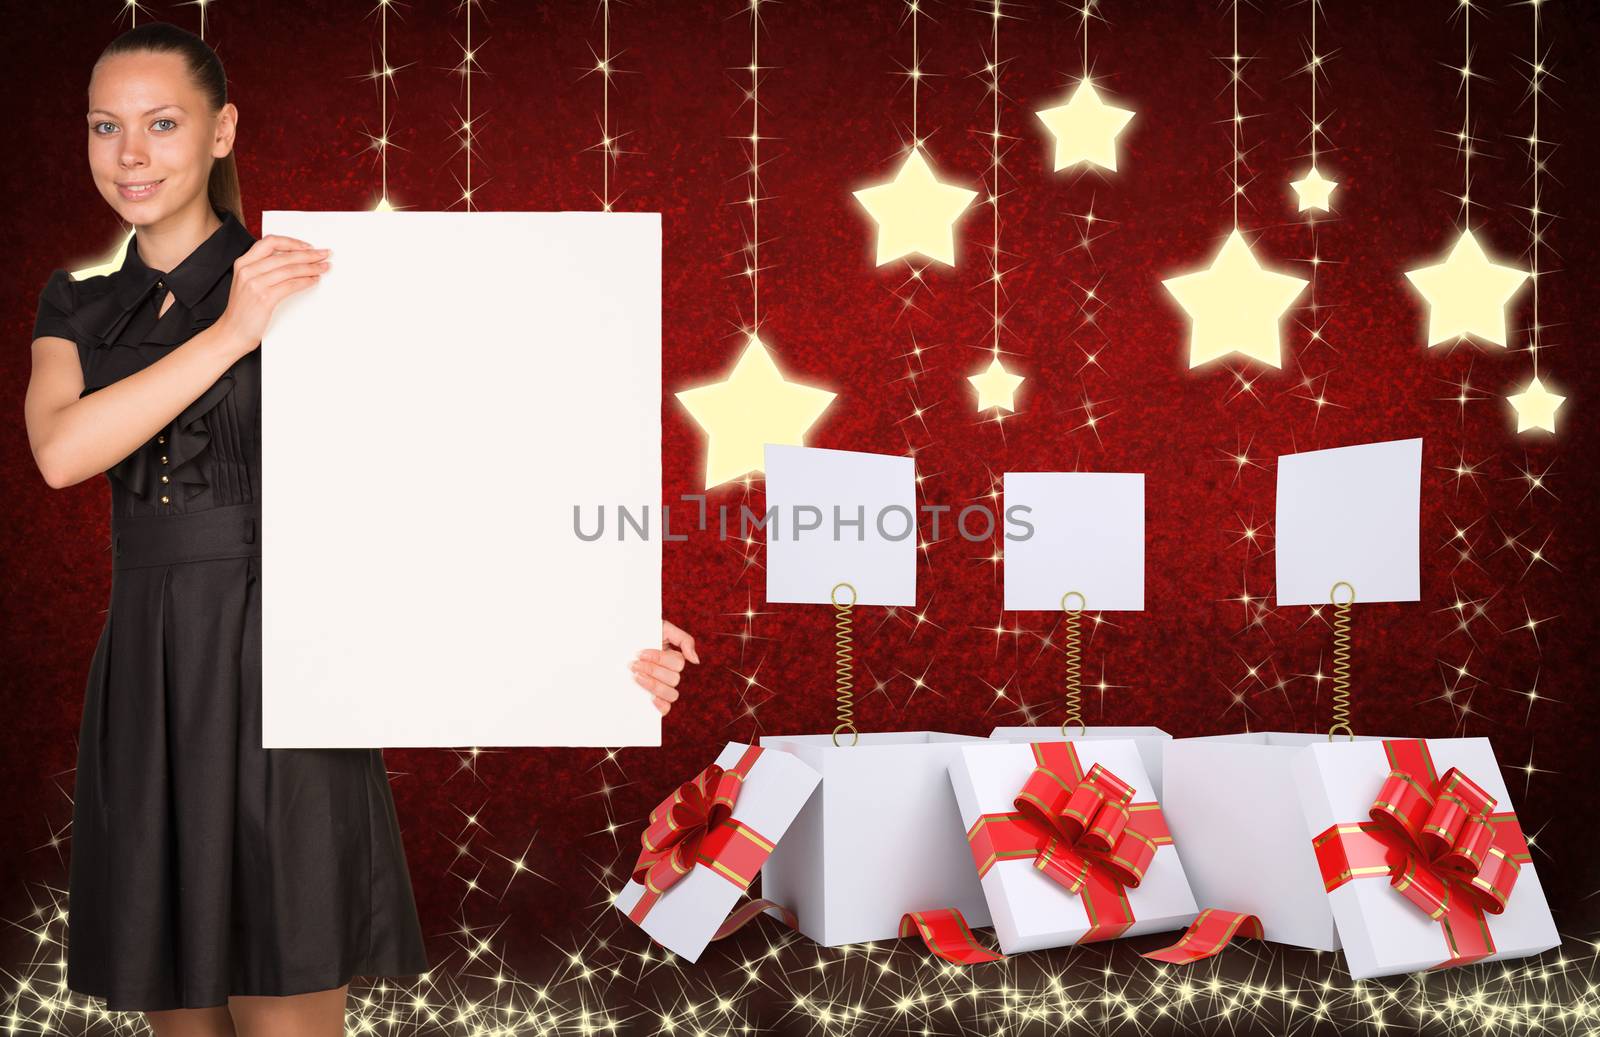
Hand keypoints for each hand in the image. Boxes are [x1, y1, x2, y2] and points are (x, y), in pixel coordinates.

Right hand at [217, 234, 330, 353]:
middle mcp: (247, 270)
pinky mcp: (264, 298)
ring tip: (324, 268)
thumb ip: (263, 269)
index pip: (270, 242)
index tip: (307, 246)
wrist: (232, 331)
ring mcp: (255, 284)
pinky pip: (291, 285)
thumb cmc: (243, 309)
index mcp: (243, 262)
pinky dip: (305, 281)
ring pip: (290, 269)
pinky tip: (313, 280)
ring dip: (311, 267)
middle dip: (308, 254)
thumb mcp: (247, 282)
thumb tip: (292, 260)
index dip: (291, 242)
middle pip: (284, 255)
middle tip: (324, 254)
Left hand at [632, 619, 699, 715]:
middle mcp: (671, 675)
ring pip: (671, 694)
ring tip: (635, 676)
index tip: (639, 653)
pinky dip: (661, 705)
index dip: (659, 659)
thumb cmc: (642, 635)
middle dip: (652, 670)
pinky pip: (666, 708)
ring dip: (653, 685)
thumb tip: (695, 661)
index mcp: (674, 659)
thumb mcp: (663, 628)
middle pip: (674, 679)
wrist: (620, 643)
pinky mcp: (654, 700)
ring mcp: (663, 688)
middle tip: (633, 664)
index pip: (677, 664)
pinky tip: (650, 698)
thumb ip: (684, 640)